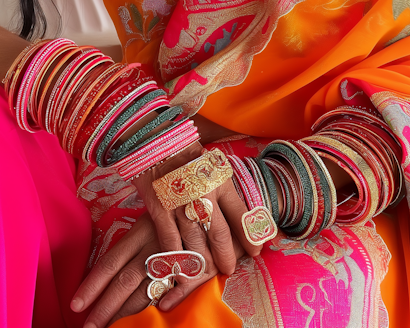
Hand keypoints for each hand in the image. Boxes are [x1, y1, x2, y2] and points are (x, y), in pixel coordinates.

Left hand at [71, 213, 221, 326]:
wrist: (222, 204)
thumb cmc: (185, 210)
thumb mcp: (157, 219)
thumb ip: (139, 242)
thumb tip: (116, 266)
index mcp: (141, 229)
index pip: (110, 260)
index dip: (93, 283)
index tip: (76, 304)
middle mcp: (154, 242)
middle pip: (124, 279)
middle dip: (105, 306)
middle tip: (88, 326)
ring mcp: (175, 253)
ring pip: (147, 286)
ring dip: (129, 311)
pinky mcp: (196, 260)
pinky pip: (182, 284)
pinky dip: (172, 298)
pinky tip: (160, 310)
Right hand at [133, 143, 260, 275]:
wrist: (153, 138)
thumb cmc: (185, 152)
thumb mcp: (211, 165)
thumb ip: (222, 187)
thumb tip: (239, 213)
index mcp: (220, 180)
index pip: (241, 215)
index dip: (249, 238)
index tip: (255, 251)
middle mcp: (203, 194)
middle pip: (220, 236)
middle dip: (226, 257)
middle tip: (229, 268)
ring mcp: (181, 203)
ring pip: (196, 244)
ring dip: (203, 262)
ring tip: (206, 271)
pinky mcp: (160, 209)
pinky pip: (170, 242)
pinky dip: (176, 258)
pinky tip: (180, 267)